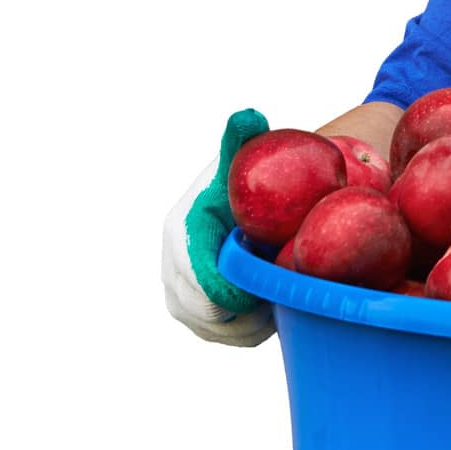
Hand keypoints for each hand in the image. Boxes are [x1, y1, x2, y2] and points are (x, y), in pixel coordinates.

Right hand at [161, 108, 275, 346]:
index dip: (229, 293)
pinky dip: (242, 331)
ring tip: (277, 306)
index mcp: (182, 229)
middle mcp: (172, 262)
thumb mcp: (244, 159)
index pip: (197, 277)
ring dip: (244, 326)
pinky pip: (216, 333)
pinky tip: (269, 314)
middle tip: (278, 303)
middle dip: (240, 314)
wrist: (245, 198)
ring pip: (209, 327)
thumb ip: (241, 141)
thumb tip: (246, 116)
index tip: (263, 293)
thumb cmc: (247, 177)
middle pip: (201, 310)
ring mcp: (179, 289)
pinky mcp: (193, 308)